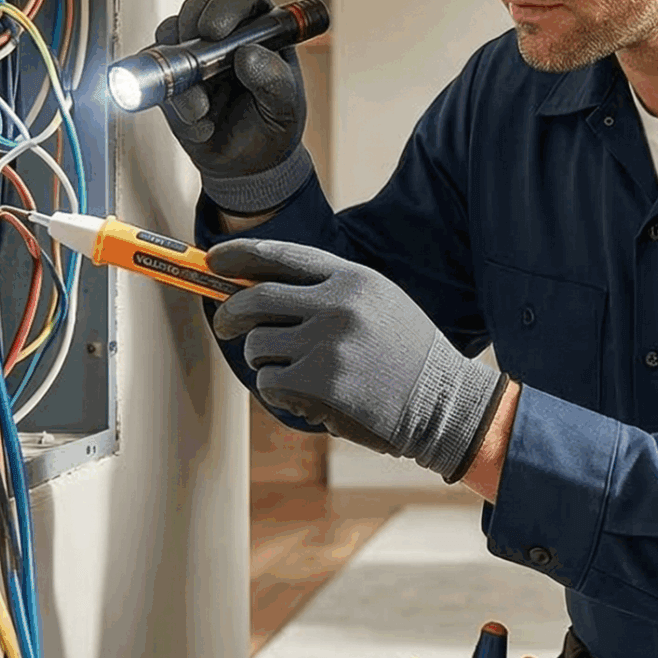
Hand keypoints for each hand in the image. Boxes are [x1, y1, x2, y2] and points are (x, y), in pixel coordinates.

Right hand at [158, 0, 313, 214]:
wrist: (247, 165)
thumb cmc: (272, 127)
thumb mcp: (284, 107)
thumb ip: (273, 81)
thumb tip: (249, 55)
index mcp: (261, 30)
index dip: (226, 4)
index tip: (216, 30)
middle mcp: (225, 35)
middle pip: (196, 7)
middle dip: (190, 28)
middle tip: (196, 60)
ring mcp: (194, 53)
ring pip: (169, 37)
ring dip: (179, 72)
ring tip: (203, 110)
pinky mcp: (169, 77)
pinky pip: (153, 73)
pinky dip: (170, 99)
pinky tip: (197, 122)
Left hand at [208, 239, 507, 482]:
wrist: (444, 402)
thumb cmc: (406, 356)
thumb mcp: (377, 303)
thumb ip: (327, 292)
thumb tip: (258, 288)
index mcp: (352, 277)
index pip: (281, 256)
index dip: (240, 256)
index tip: (213, 261)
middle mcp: (337, 303)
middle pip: (254, 299)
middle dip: (230, 315)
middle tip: (226, 327)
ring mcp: (328, 342)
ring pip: (258, 345)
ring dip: (265, 361)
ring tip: (297, 373)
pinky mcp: (320, 381)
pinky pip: (269, 382)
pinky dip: (278, 392)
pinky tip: (307, 397)